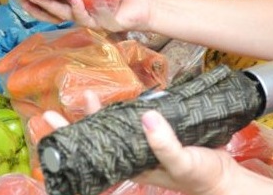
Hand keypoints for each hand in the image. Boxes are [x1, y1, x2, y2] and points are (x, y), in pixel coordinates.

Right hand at [21, 0, 154, 32]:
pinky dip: (80, 10)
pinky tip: (75, 0)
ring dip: (51, 9)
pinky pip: (87, 18)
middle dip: (36, 6)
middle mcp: (80, 8)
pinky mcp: (101, 25)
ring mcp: (89, 18)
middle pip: (52, 10)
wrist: (148, 1)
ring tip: (40, 0)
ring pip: (65, 15)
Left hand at [43, 92, 236, 194]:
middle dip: (80, 121)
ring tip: (87, 96)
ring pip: (115, 126)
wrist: (224, 177)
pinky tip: (123, 99)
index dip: (71, 134)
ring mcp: (143, 142)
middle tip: (57, 106)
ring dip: (101, 112)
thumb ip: (164, 144)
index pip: (92, 148)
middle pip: (99, 136)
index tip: (49, 119)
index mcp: (130, 162)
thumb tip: (146, 116)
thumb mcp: (182, 163)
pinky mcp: (158, 132)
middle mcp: (131, 152)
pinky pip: (136, 119)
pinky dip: (127, 108)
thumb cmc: (201, 175)